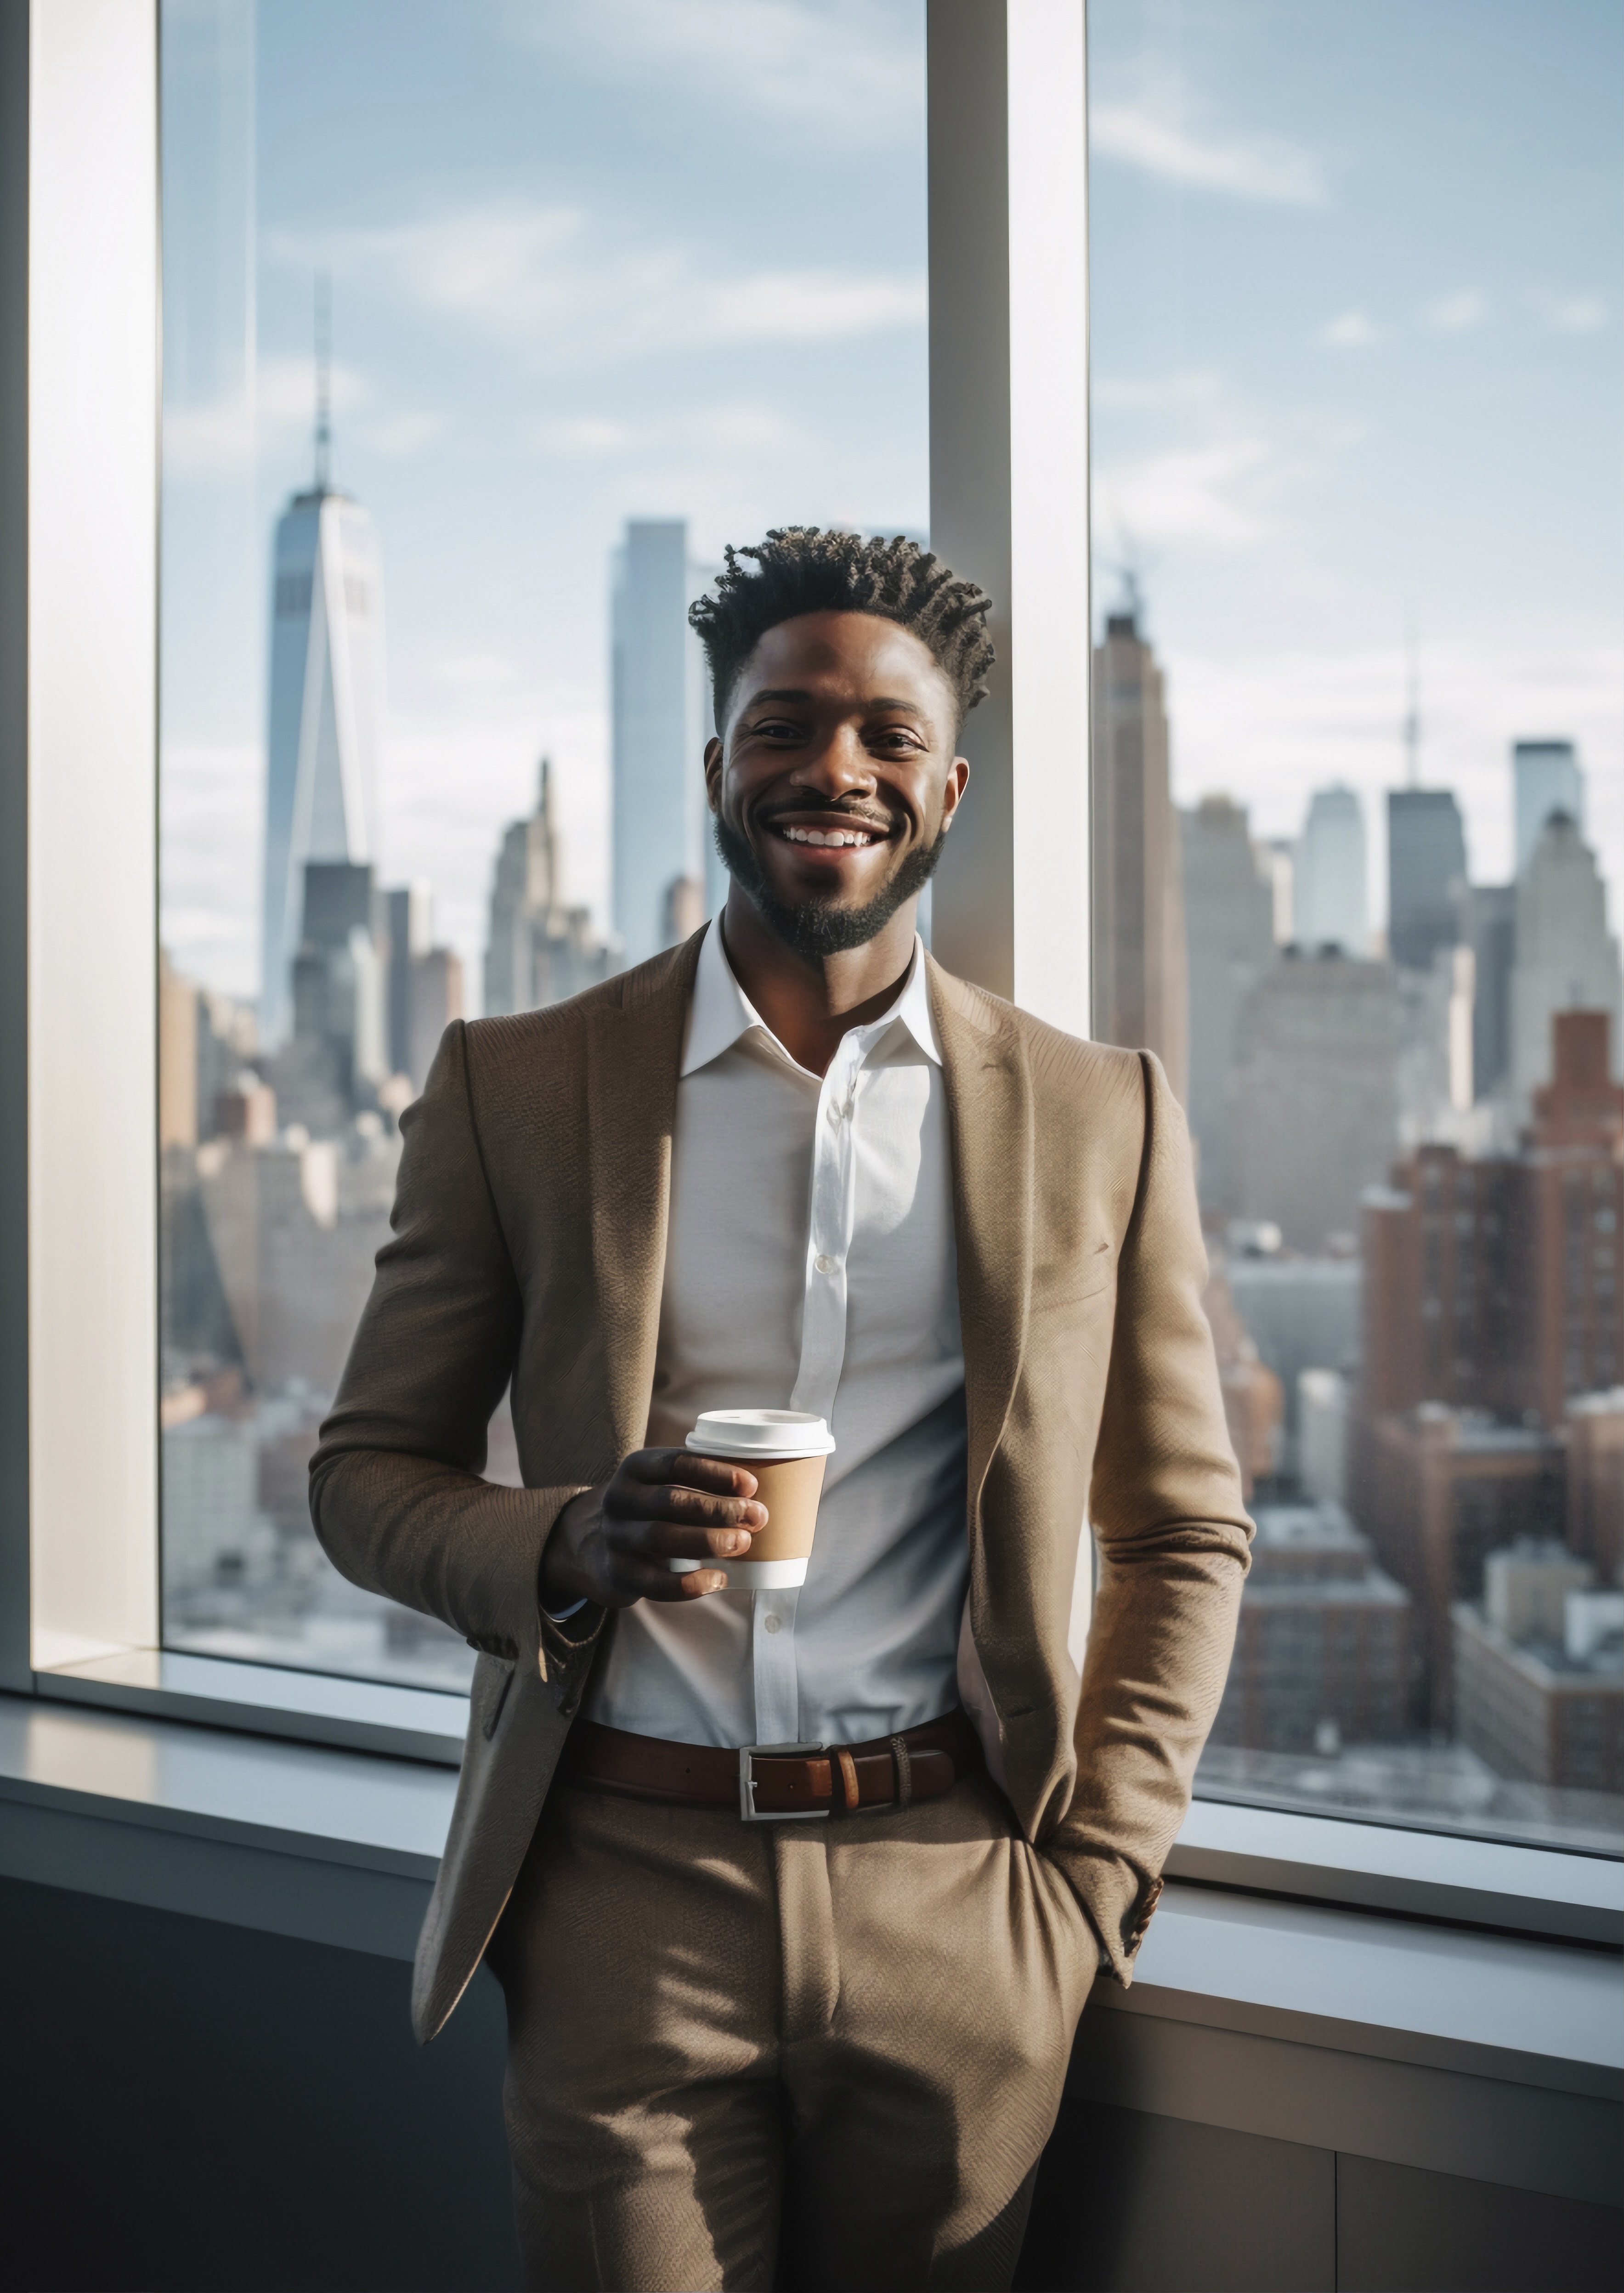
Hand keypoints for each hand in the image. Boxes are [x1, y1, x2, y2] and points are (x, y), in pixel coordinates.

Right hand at [539, 1448, 765, 1611]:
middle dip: (718, 1509)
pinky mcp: (617, 1573)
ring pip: (661, 1538)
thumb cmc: (651, 1511)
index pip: (675, 1463)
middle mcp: (619, 1499)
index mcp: (636, 1469)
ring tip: (742, 1543)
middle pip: (670, 1501)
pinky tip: (719, 1579)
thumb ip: (698, 1483)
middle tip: (757, 1517)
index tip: (751, 1485)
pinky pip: (654, 1582)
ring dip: (707, 1540)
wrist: (597, 1547)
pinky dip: (690, 1583)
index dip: (715, 1473)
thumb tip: (759, 1494)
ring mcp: (615, 1537)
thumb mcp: (662, 1485)